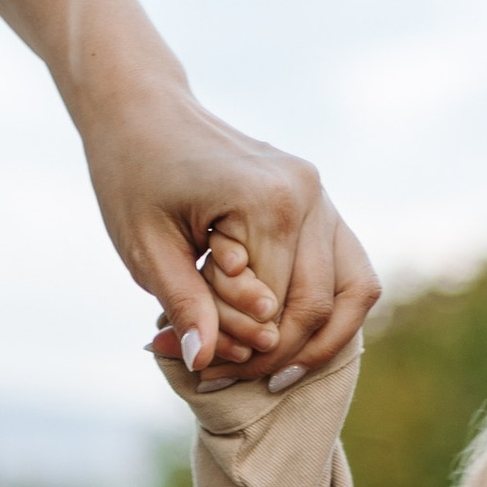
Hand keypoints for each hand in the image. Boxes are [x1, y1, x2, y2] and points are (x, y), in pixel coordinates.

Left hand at [0, 0, 378, 385]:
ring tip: (278, 372)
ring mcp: (321, 194)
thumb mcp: (146, 250)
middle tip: (233, 378)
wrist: (143, 108)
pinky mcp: (320, 199)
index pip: (274, 308)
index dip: (243, 352)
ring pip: (354, 290)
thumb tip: (204, 363)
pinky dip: (329, 307)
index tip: (202, 373)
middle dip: (278, 353)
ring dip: (320, 338)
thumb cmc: (132, 174)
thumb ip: (184, 305)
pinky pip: (349, 267)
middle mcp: (307, 194)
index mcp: (267, 202)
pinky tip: (293, 336)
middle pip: (318, 305)